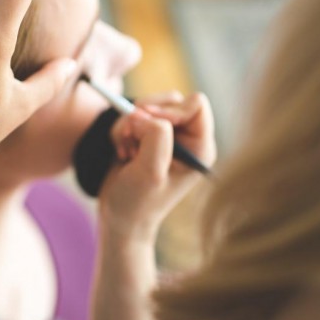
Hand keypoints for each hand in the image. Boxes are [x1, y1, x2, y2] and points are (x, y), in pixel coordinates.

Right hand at [100, 92, 215, 242]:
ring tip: (125, 148)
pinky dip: (123, 129)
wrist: (119, 218)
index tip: (147, 122)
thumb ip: (156, 138)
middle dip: (145, 115)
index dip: (170, 110)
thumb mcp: (150, 172)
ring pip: (149, 106)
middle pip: (172, 100)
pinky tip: (122, 151)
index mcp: (200, 148)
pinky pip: (134, 115)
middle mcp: (188, 140)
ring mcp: (167, 137)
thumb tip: (145, 114)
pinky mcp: (148, 136)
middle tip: (130, 136)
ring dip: (131, 123)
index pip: (196, 105)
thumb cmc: (138, 203)